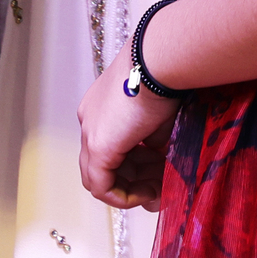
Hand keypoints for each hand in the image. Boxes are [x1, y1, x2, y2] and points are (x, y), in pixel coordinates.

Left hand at [79, 39, 184, 208]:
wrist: (161, 61)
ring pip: (101, 179)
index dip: (137, 168)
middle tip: (162, 187)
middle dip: (135, 182)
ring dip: (132, 190)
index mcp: (102, 110)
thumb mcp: (161, 122)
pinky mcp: (98, 145)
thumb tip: (160, 171)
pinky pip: (101, 186)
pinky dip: (123, 196)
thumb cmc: (166, 80)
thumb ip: (156, 147)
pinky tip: (147, 193)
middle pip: (105, 166)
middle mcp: (90, 121)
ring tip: (160, 189)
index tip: (160, 172)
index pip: (112, 149)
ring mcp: (90, 133)